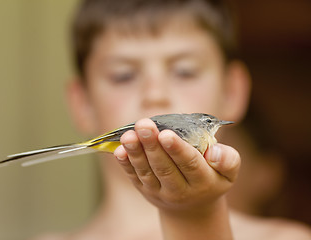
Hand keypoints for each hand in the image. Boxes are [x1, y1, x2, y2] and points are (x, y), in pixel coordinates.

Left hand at [113, 118, 240, 213]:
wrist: (192, 206)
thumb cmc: (211, 178)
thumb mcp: (228, 172)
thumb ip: (228, 159)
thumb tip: (214, 151)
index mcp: (203, 182)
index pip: (190, 164)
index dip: (177, 150)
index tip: (166, 134)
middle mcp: (180, 190)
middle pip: (164, 168)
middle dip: (152, 145)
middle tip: (144, 125)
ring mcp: (160, 192)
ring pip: (146, 172)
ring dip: (136, 153)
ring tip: (128, 135)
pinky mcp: (145, 190)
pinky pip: (135, 177)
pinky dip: (126, 164)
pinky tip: (119, 150)